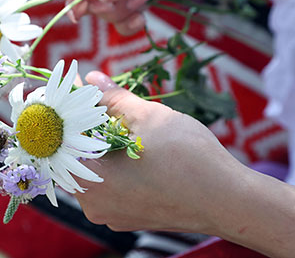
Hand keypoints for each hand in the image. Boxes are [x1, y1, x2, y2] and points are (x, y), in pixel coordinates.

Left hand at [75, 71, 294, 257]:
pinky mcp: (129, 216)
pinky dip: (114, 161)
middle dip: (84, 123)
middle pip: (76, 155)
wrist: (230, 201)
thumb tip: (91, 79)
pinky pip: (110, 184)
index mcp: (91, 183)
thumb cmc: (189, 160)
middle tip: (93, 95)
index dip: (68, 108)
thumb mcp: (148, 118)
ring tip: (112, 113)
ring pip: (95, 169)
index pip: (64, 138)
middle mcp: (95, 205)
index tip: (72, 85)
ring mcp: (112, 214)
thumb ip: (113, 99)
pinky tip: (128, 142)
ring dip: (99, 141)